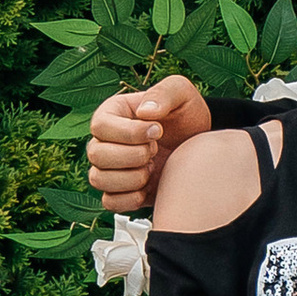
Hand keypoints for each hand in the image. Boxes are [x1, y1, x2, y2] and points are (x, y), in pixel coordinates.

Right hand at [88, 75, 208, 207]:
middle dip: (134, 155)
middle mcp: (104, 141)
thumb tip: (144, 113)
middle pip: (96, 155)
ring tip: (154, 167)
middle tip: (157, 150)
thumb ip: (164, 93)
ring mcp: (110, 168)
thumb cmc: (186, 115)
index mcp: (112, 114)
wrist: (200, 145)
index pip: (100, 126)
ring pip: (98, 180)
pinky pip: (110, 202)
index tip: (158, 131)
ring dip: (133, 177)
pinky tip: (150, 185)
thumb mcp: (182, 94)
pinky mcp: (121, 191)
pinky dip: (131, 198)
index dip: (130, 133)